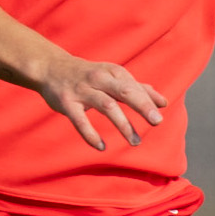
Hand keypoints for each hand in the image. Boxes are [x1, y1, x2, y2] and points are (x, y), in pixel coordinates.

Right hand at [33, 51, 165, 150]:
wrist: (51, 68)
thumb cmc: (89, 75)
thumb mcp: (113, 76)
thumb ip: (138, 89)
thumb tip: (163, 102)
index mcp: (112, 72)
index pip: (134, 87)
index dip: (148, 100)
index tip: (160, 116)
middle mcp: (98, 79)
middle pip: (124, 91)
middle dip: (142, 105)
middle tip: (157, 122)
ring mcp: (82, 91)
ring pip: (106, 106)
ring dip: (122, 124)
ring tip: (136, 142)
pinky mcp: (67, 103)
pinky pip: (80, 120)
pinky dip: (91, 134)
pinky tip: (102, 147)